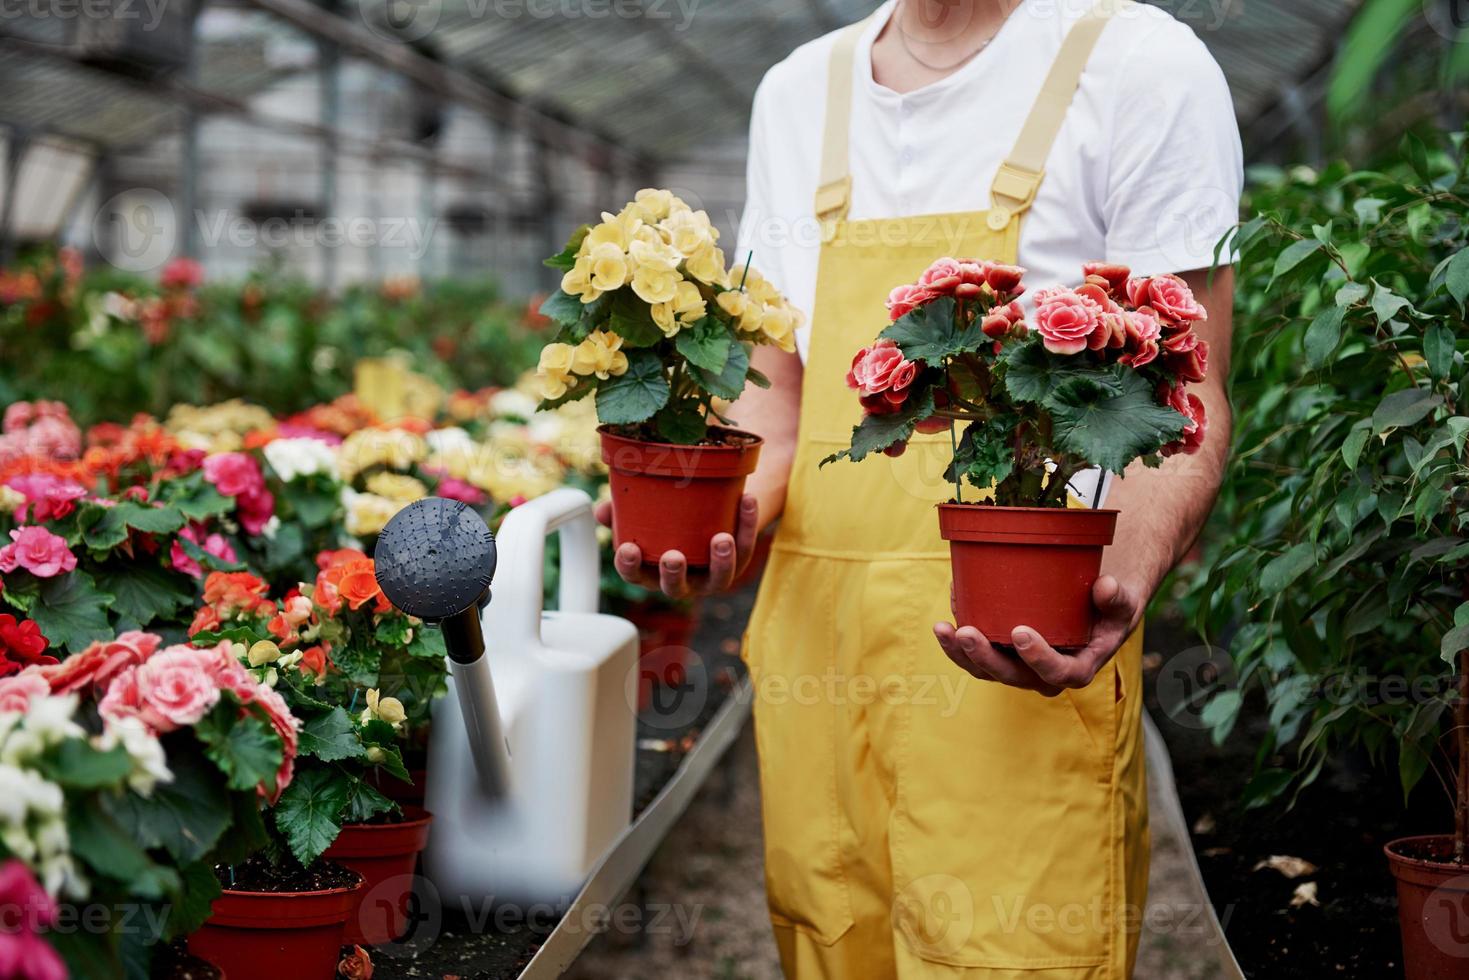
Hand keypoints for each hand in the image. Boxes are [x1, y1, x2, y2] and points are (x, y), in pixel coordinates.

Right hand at [595, 495, 758, 598]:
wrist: (712, 509)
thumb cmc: (671, 516)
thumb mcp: (646, 511)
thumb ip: (622, 510)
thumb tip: (603, 510)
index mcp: (654, 570)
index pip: (636, 575)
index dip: (629, 567)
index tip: (627, 549)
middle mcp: (683, 581)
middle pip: (676, 588)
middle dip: (673, 575)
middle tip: (673, 557)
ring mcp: (712, 577)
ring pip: (719, 580)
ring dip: (721, 562)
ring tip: (721, 539)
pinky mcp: (739, 563)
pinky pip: (746, 549)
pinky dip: (747, 525)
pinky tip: (747, 500)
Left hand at [933, 575, 1141, 696]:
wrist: (1092, 605)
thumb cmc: (1107, 607)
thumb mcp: (1121, 602)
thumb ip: (1116, 597)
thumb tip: (1105, 586)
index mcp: (1076, 668)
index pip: (1057, 673)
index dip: (1038, 658)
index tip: (1020, 632)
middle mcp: (1043, 674)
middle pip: (1011, 675)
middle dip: (985, 657)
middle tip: (966, 632)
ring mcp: (1019, 666)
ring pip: (986, 669)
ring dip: (960, 653)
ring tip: (942, 629)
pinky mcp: (1001, 653)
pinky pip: (975, 653)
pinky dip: (956, 639)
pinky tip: (945, 617)